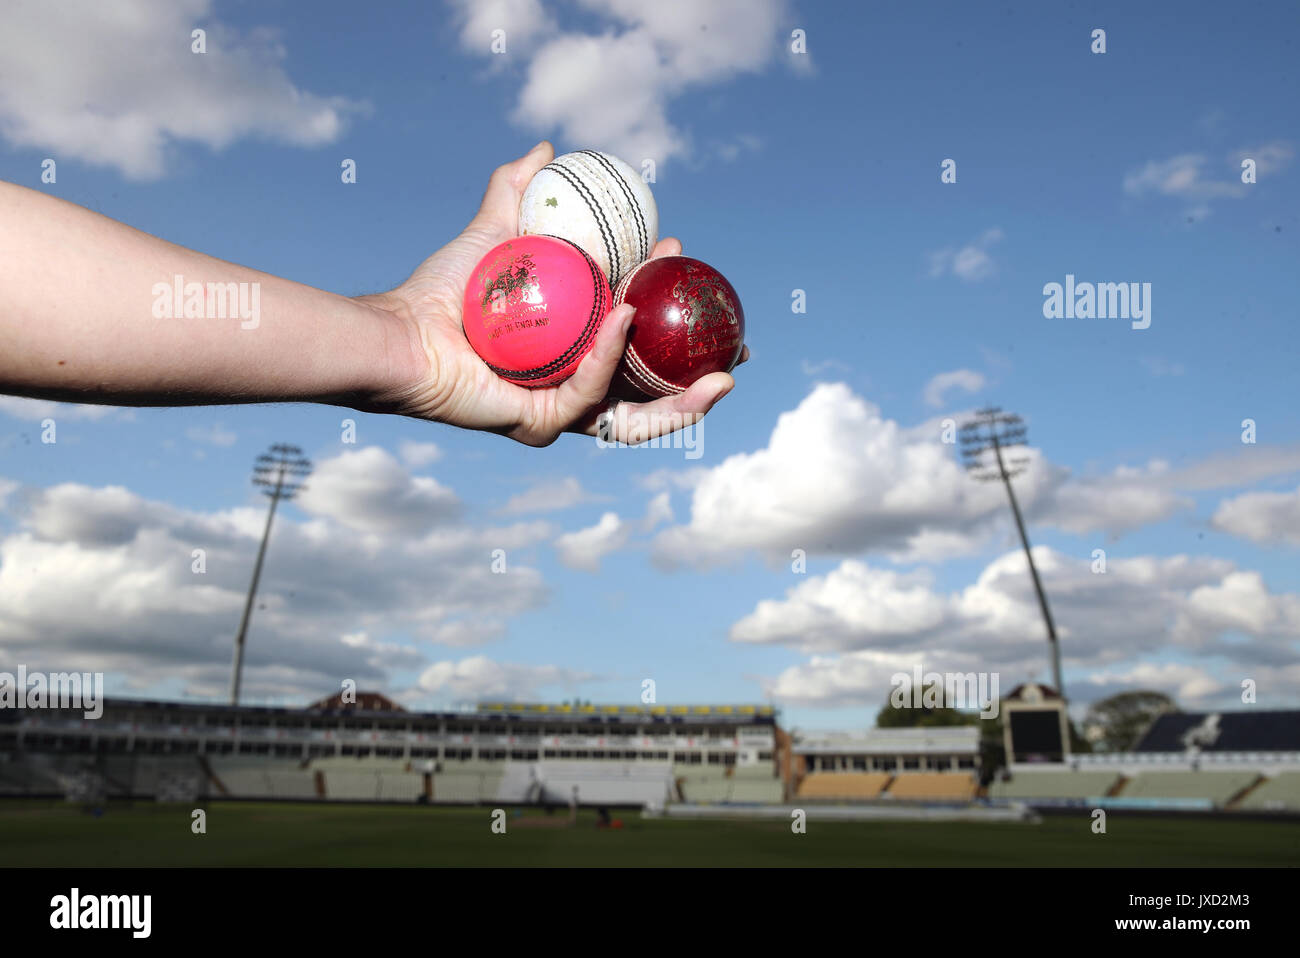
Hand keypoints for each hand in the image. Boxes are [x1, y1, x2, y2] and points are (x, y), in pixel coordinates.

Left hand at [358, 141, 744, 446]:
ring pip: (636, 414)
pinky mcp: (541, 425)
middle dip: (701, 379)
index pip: (639, 340)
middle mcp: (572, 388)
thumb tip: (548, 147)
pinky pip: (588, 391)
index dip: (674, 312)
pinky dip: (610, 354)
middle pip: (652, 391)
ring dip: (685, 399)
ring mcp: (560, 413)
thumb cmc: (442, 291)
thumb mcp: (492, 230)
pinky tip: (628, 315)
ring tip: (722, 375)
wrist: (402, 329)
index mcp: (574, 352)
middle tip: (738, 347)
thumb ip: (518, 190)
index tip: (689, 263)